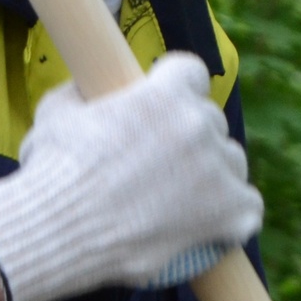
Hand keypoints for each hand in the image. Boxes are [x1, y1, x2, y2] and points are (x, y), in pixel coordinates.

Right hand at [0, 53, 260, 300]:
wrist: (57, 229)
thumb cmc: (52, 171)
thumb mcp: (55, 113)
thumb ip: (80, 95)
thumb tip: (83, 91)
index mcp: (165, 94)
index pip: (191, 72)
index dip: (177, 87)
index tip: (164, 104)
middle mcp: (199, 125)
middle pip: (210, 121)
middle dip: (191, 137)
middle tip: (163, 162)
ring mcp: (218, 171)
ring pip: (232, 162)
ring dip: (215, 174)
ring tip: (184, 197)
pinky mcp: (228, 213)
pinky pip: (248, 209)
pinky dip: (232, 218)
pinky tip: (213, 225)